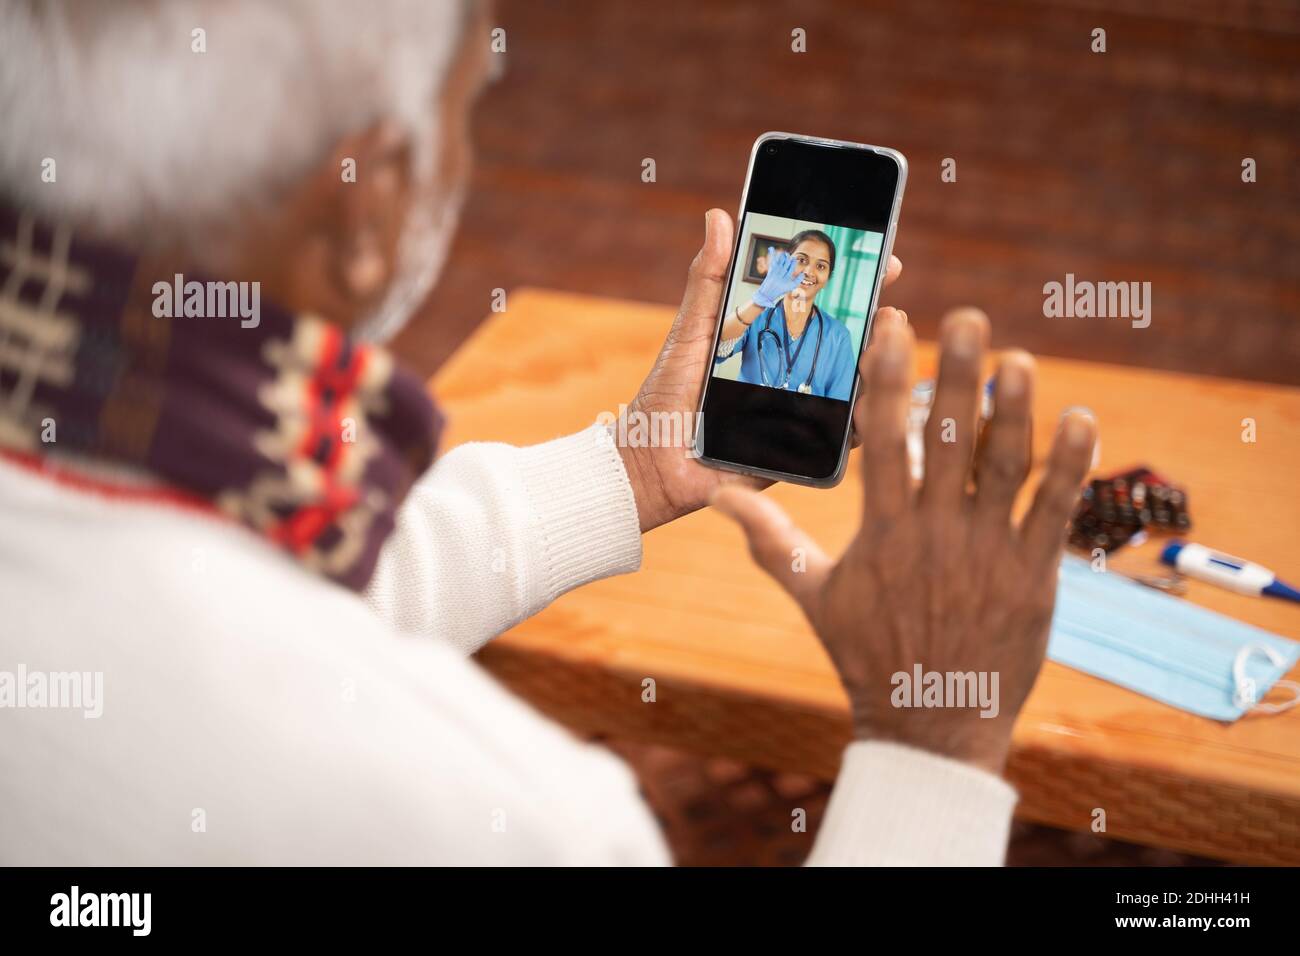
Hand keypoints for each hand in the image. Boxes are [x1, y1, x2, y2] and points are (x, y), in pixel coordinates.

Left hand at [619, 209, 901, 532]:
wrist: (650, 460)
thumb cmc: (667, 393)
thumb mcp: (692, 330)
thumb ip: (709, 279)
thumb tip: (720, 217)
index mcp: (772, 337)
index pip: (826, 302)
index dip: (859, 281)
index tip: (884, 258)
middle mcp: (795, 371)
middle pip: (852, 343)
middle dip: (881, 324)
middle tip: (890, 311)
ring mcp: (802, 410)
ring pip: (855, 389)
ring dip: (879, 369)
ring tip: (883, 352)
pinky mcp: (800, 451)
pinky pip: (839, 440)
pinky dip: (860, 425)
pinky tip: (871, 407)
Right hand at [711, 309, 1096, 773]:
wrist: (929, 724)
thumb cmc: (867, 656)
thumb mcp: (812, 596)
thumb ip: (769, 541)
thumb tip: (717, 499)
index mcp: (883, 531)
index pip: (882, 439)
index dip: (888, 377)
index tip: (895, 324)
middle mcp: (936, 534)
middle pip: (950, 439)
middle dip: (960, 372)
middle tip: (969, 316)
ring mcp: (989, 553)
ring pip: (1006, 467)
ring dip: (1016, 409)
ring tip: (1021, 358)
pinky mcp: (1033, 576)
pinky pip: (1056, 511)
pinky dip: (1071, 465)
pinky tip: (1080, 418)